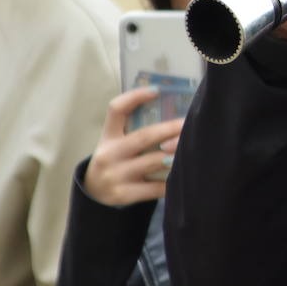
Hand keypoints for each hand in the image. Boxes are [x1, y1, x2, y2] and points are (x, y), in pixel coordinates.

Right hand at [84, 88, 182, 206]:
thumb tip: (171, 114)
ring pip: (154, 161)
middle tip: (188, 124)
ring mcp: (116, 175)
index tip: (156, 91)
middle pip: (144, 136)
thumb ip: (133, 130)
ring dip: (175, 154)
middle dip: (170, 129)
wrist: (94, 194)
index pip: (116, 110)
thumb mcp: (115, 143)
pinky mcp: (124, 195)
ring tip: (192, 148)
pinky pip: (155, 187)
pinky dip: (171, 182)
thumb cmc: (114, 161)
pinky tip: (183, 176)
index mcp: (108, 137)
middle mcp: (110, 154)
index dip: (135, 97)